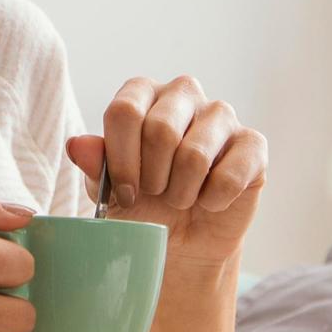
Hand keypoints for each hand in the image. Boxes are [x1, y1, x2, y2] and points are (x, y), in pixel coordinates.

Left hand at [66, 75, 266, 267]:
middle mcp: (182, 93)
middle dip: (152, 177)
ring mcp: (221, 114)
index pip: (125, 110)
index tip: (124, 191)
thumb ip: (94, 164)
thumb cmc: (140, 203)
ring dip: (181, 192)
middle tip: (154, 194)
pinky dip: (213, 200)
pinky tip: (209, 201)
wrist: (181, 239)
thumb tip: (78, 146)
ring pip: (195, 155)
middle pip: (160, 130)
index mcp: (142, 93)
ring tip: (180, 198)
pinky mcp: (253, 144)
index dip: (121, 159)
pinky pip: (230, 176)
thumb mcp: (107, 188)